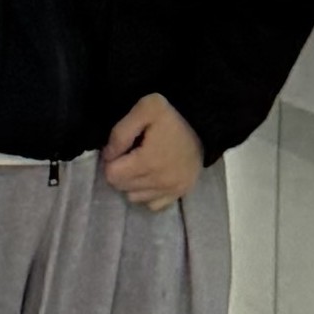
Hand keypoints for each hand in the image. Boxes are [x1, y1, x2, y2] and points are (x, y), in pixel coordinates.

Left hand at [102, 91, 202, 210]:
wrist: (204, 125)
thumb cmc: (172, 117)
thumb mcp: (145, 109)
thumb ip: (121, 132)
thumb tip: (108, 156)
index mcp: (148, 162)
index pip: (112, 175)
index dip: (112, 160)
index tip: (123, 148)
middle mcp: (160, 182)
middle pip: (121, 187)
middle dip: (121, 171)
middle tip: (132, 155)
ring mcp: (171, 190)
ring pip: (134, 197)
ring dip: (133, 183)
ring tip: (142, 165)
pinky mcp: (179, 194)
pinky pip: (152, 204)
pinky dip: (147, 193)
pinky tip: (152, 177)